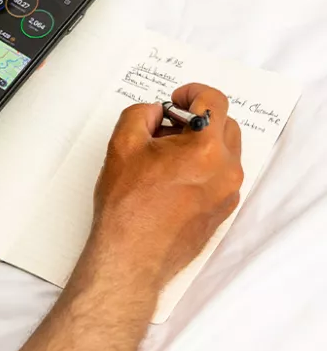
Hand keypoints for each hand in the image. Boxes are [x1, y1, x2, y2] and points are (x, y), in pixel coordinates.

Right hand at [92, 84, 243, 287]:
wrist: (132, 257)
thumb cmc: (128, 208)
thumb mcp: (123, 144)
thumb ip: (141, 114)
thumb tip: (156, 114)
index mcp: (206, 149)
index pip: (214, 101)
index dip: (193, 92)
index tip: (176, 100)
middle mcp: (226, 170)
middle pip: (224, 125)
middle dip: (197, 119)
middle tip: (166, 128)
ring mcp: (227, 194)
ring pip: (224, 152)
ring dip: (200, 144)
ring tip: (166, 157)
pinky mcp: (222, 212)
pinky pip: (220, 177)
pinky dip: (203, 168)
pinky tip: (172, 179)